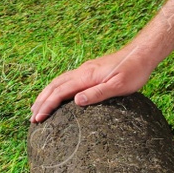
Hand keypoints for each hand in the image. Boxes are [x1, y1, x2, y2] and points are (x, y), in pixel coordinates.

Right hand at [28, 44, 155, 122]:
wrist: (141, 54)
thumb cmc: (133, 71)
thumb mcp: (119, 86)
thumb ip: (97, 93)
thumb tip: (76, 101)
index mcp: (86, 76)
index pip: (60, 92)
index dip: (47, 105)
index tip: (38, 118)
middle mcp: (82, 72)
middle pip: (54, 86)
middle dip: (41, 101)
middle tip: (32, 117)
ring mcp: (85, 70)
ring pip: (58, 82)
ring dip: (46, 94)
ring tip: (37, 107)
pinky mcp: (90, 71)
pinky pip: (66, 80)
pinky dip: (55, 89)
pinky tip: (57, 95)